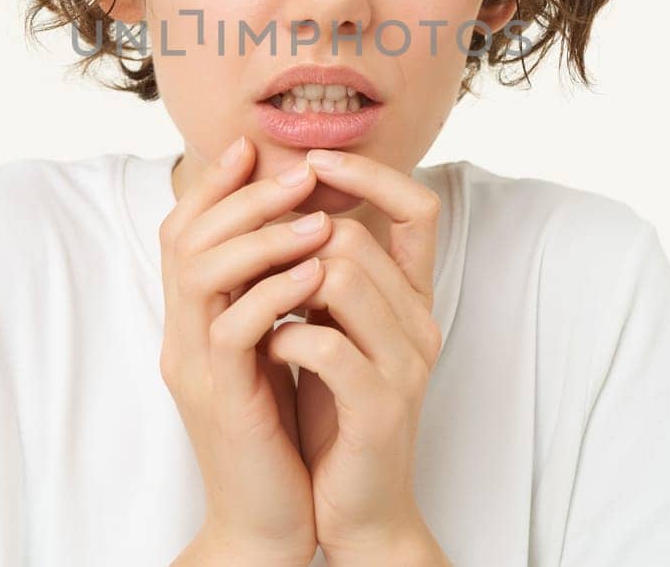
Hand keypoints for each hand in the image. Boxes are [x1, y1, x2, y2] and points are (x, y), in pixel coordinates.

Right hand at [158, 135, 334, 565]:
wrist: (269, 522)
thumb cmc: (279, 437)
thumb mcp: (271, 353)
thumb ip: (269, 298)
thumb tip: (302, 234)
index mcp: (192, 321)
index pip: (183, 232)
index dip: (214, 184)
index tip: (255, 148)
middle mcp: (182, 336)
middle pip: (184, 237)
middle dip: (242, 196)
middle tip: (297, 171)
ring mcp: (194, 366)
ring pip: (200, 271)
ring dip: (261, 235)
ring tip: (317, 218)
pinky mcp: (220, 398)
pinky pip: (234, 328)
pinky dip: (275, 291)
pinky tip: (317, 273)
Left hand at [260, 149, 446, 561]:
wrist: (356, 508)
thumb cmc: (333, 412)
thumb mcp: (331, 329)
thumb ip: (325, 272)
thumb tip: (282, 197)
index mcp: (413, 298)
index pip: (418, 205)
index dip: (367, 175)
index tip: (310, 160)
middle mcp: (421, 322)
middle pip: (357, 236)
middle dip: (289, 239)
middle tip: (247, 257)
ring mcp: (407, 363)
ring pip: (343, 276)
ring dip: (280, 284)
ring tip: (253, 305)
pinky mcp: (381, 406)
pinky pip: (324, 343)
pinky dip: (282, 335)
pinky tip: (265, 347)